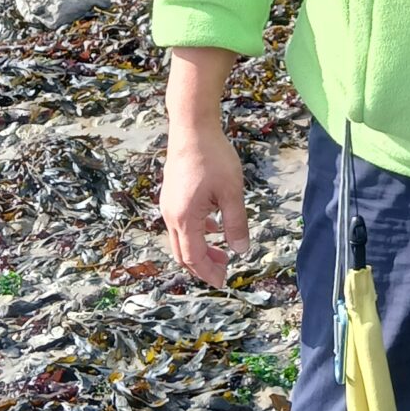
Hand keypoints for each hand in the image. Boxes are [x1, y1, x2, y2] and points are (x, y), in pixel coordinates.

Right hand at [161, 48, 249, 286]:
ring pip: (180, 240)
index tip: (224, 282)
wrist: (191, 128)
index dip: (209, 273)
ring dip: (199, 250)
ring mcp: (168, 205)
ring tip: (222, 253)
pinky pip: (180, 224)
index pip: (195, 257)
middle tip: (224, 272)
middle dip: (203, 267)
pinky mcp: (171, 196)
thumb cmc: (213, 157)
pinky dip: (196, 233)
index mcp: (186, 218)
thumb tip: (241, 251)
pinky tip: (214, 227)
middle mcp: (171, 215)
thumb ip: (236, 224)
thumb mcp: (232, 192)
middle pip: (183, 253)